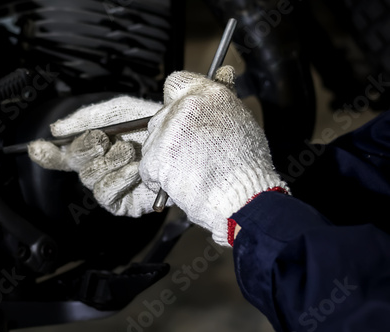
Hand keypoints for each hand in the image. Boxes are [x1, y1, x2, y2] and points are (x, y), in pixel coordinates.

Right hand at [28, 95, 171, 216]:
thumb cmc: (156, 123)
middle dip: (85, 147)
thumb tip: (56, 129)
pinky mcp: (124, 204)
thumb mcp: (120, 110)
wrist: (185, 137)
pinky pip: (106, 194)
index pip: (65, 154)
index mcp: (97, 147)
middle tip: (103, 138)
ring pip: (89, 178)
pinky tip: (134, 169)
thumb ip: (87, 117)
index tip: (36, 148)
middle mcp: (102, 167)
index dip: (48, 154)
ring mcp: (112, 186)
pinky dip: (118, 179)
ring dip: (107, 161)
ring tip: (128, 151)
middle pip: (75, 164)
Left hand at [139, 66, 288, 245]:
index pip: (176, 82)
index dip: (176, 99)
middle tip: (192, 151)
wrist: (242, 196)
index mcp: (207, 94)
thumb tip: (224, 73)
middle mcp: (186, 108)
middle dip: (171, 133)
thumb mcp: (242, 120)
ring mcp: (169, 132)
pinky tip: (177, 180)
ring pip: (152, 140)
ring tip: (189, 169)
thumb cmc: (246, 165)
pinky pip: (147, 165)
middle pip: (162, 115)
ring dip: (164, 155)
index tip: (181, 113)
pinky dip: (157, 176)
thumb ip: (224, 97)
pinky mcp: (156, 157)